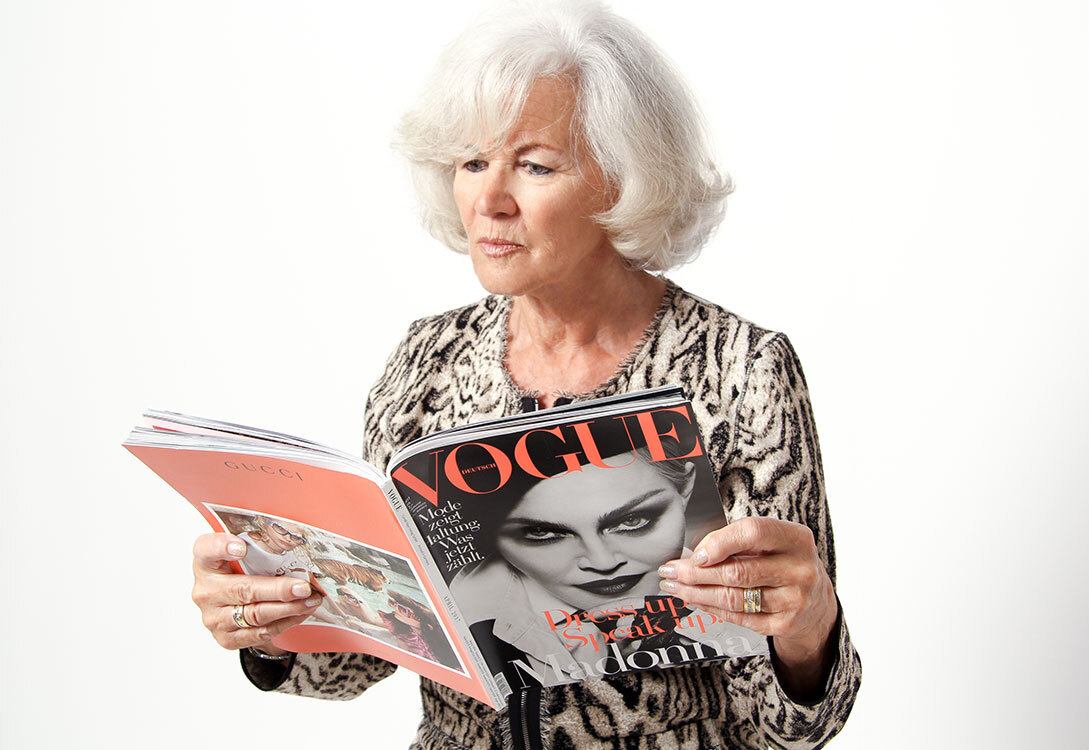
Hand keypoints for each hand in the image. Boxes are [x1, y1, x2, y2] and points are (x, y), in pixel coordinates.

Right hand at [191, 533, 322, 653]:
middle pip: (243, 590)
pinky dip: (285, 622)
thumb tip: (297, 543)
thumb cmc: (241, 573)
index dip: (222, 547)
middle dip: (278, 589)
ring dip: (288, 608)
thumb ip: (260, 548)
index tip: (241, 547)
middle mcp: (206, 591)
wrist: (233, 606)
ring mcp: (214, 617)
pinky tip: (301, 613)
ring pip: (255, 615)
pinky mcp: (226, 638)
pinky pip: (260, 633)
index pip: (206, 550)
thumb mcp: (245, 555)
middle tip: (303, 587)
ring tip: (309, 600)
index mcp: (206, 562)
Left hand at [657, 517, 837, 696]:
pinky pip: (738, 617)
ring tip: (676, 587)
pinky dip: (711, 608)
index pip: (753, 533)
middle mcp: (799, 569)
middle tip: (671, 570)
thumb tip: (694, 553)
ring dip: (697, 593)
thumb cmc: (785, 563)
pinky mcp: (785, 624)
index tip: (695, 553)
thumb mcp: (774, 543)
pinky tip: (696, 600)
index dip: (720, 542)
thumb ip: (741, 542)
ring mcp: (794, 600)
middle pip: (737, 571)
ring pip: (733, 598)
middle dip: (696, 573)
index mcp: (796, 539)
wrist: (817, 602)